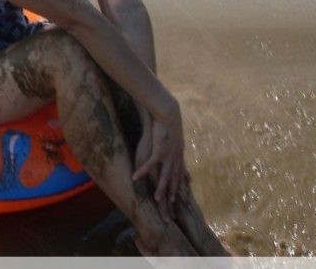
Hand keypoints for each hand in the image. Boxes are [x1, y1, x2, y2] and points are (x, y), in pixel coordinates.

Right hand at [131, 100, 183, 221]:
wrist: (167, 111)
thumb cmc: (167, 119)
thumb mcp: (171, 132)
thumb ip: (170, 139)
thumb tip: (171, 139)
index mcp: (178, 152)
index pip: (180, 171)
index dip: (180, 183)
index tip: (180, 194)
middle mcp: (175, 156)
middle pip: (175, 177)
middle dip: (174, 191)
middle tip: (172, 204)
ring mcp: (168, 155)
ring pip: (165, 175)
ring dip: (161, 188)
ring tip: (157, 199)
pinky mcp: (159, 150)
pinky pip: (150, 165)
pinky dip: (143, 172)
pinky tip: (135, 179)